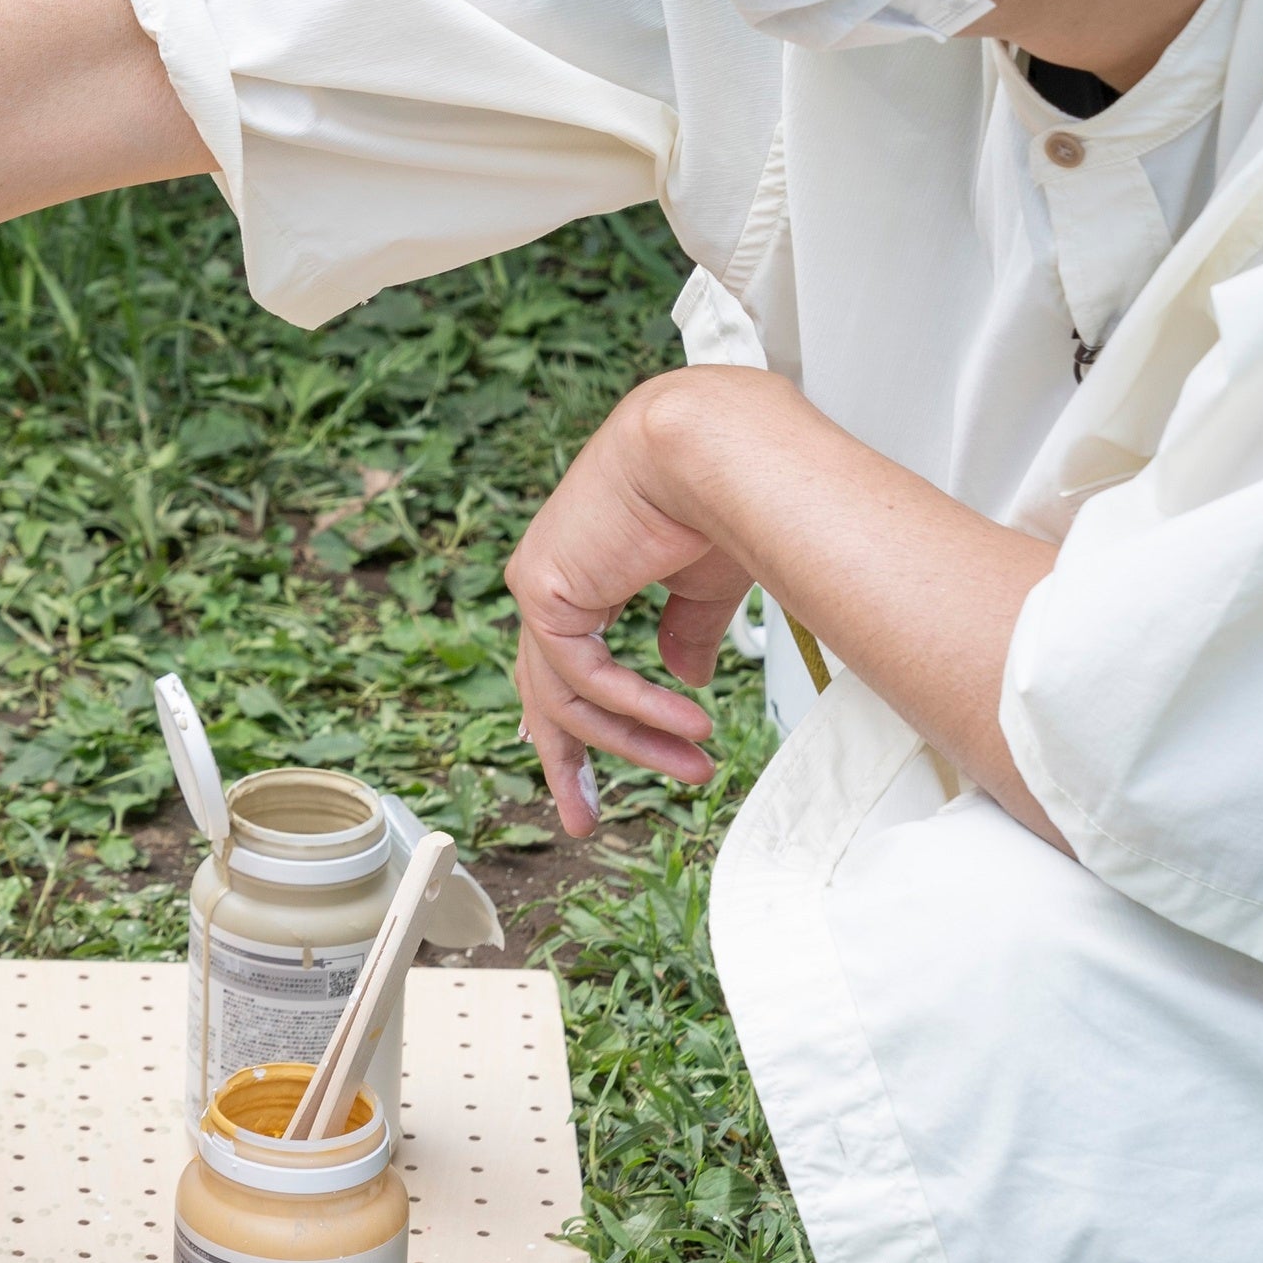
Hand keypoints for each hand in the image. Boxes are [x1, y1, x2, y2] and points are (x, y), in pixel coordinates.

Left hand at [503, 373, 754, 835]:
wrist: (714, 445)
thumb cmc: (721, 493)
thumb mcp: (704, 584)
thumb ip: (685, 632)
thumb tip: (685, 677)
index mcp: (583, 578)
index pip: (566, 669)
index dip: (576, 727)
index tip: (586, 778)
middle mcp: (552, 584)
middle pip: (545, 695)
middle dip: (569, 761)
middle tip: (584, 816)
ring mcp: (541, 586)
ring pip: (567, 697)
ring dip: (634, 741)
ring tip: (692, 767)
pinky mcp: (544, 589)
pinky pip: (583, 677)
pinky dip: (636, 708)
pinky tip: (686, 723)